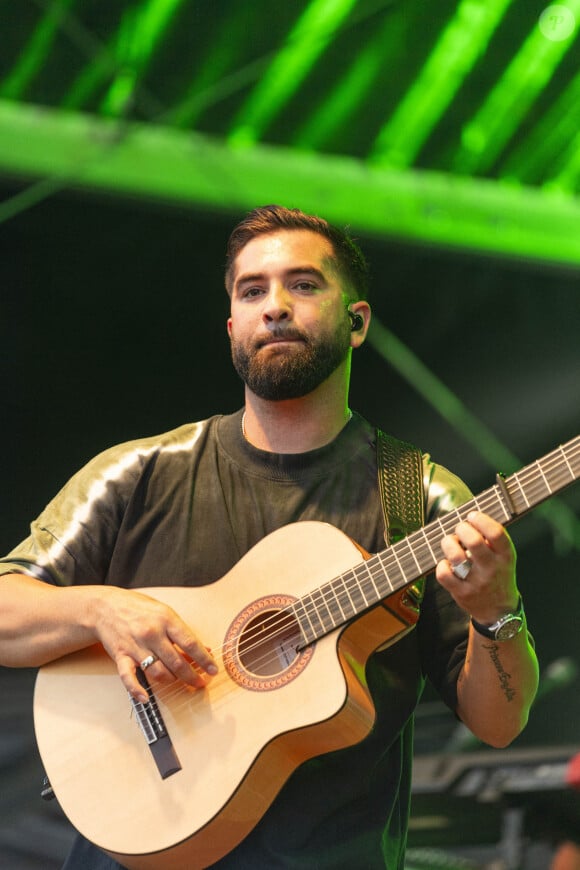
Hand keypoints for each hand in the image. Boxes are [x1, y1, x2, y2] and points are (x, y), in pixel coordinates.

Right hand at [91, 586, 217, 701]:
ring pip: (158, 672)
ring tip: (179, 681)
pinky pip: (128, 677)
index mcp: (166, 619)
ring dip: (172, 680)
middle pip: (176, 662)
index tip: (214, 670)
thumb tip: (204, 649)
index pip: (190, 643)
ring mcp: (135, 645)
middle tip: (200, 683)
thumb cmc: (139, 608)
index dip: (204, 660)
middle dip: (191, 676)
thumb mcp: (165, 613)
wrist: (105, 606)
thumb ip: (183, 632)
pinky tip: (146, 698)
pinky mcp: (121, 656)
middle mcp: (152, 633)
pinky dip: (137, 690)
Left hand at [436, 511, 518, 624]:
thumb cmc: (498, 574)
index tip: (472, 516)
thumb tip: (471, 516)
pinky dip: (441, 564)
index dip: (481, 520)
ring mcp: (477, 582)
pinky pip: (444, 574)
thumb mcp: (504, 557)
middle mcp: (492, 569)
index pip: (496, 533)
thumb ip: (492, 539)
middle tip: (460, 529)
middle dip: (462, 529)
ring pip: (456, 556)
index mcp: (506, 557)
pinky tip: (447, 564)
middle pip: (474, 541)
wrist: (498, 611)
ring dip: (448, 543)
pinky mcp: (462, 593)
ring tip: (450, 543)